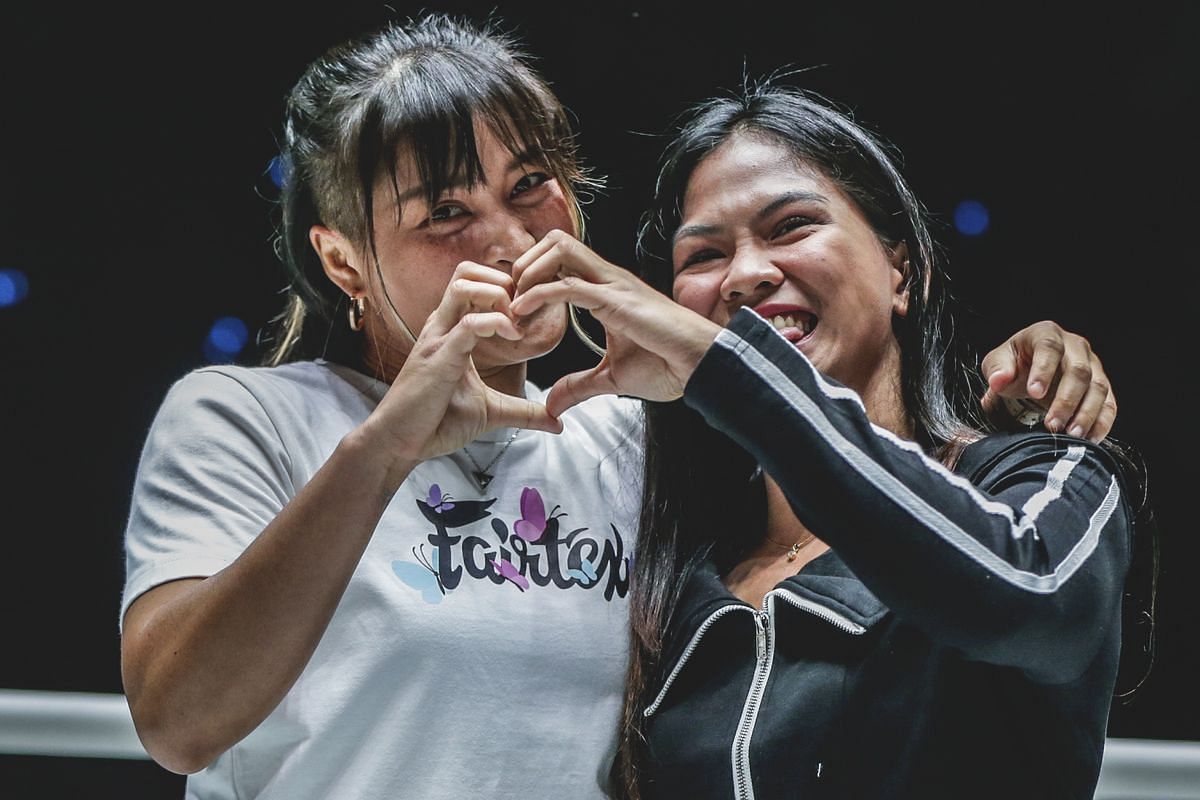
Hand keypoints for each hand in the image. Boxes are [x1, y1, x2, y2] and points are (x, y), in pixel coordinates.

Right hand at [362, 262, 562, 467]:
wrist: (399, 444)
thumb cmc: (437, 422)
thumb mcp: (492, 411)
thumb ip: (524, 412)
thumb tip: (557, 422)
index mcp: (452, 330)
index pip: (475, 284)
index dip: (506, 289)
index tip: (529, 314)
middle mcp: (442, 326)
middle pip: (467, 271)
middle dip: (502, 281)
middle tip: (524, 312)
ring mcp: (438, 338)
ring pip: (464, 285)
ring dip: (498, 295)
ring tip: (516, 323)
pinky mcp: (438, 357)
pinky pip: (467, 323)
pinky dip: (496, 322)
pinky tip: (514, 336)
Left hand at [510, 230, 721, 416]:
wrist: (700, 366)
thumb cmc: (666, 365)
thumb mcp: (611, 378)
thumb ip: (578, 387)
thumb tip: (552, 405)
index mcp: (606, 289)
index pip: (561, 259)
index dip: (532, 275)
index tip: (515, 309)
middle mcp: (608, 278)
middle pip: (556, 241)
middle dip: (525, 264)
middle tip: (511, 300)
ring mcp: (613, 285)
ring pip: (560, 249)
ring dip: (530, 272)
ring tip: (516, 304)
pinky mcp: (616, 301)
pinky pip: (569, 285)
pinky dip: (539, 294)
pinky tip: (522, 313)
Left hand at [979, 320, 1115, 442]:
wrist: (1029, 371)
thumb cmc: (1014, 364)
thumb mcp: (998, 362)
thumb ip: (997, 369)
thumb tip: (998, 380)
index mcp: (1047, 334)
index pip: (1049, 348)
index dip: (1043, 370)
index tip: (1034, 392)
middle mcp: (1075, 346)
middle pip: (1078, 371)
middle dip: (1066, 400)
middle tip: (1052, 424)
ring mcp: (1093, 365)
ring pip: (1098, 388)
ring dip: (1086, 414)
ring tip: (1071, 435)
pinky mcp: (1102, 386)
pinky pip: (1109, 404)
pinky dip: (1102, 423)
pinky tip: (1090, 438)